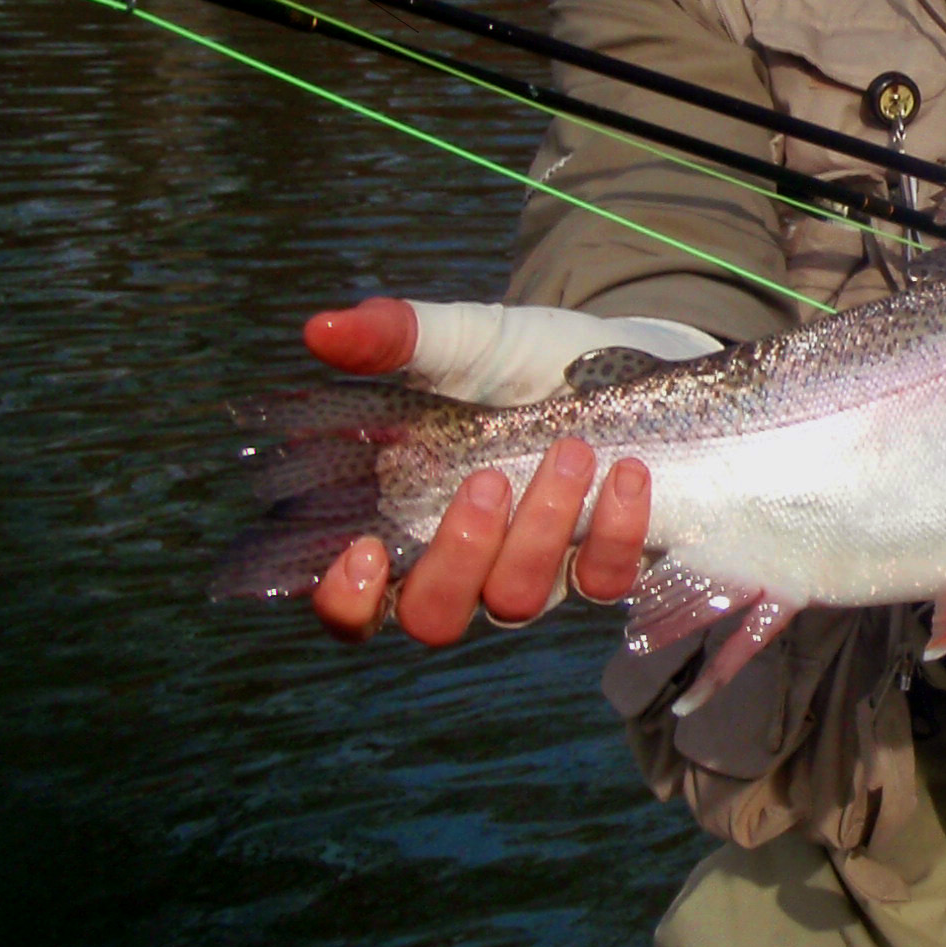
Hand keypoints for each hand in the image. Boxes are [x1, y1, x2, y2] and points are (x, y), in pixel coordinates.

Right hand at [297, 298, 653, 644]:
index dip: (348, 602)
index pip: (354, 607)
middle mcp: (463, 566)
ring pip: (518, 599)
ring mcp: (532, 573)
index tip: (365, 548)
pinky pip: (604, 580)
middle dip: (458, 555)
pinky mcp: (599, 562)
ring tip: (570, 450)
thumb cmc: (513, 360)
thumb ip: (392, 338)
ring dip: (542, 528)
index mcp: (404, 525)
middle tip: (486, 480)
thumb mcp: (457, 341)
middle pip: (435, 617)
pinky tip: (625, 473)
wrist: (611, 356)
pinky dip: (617, 531)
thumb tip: (319, 328)